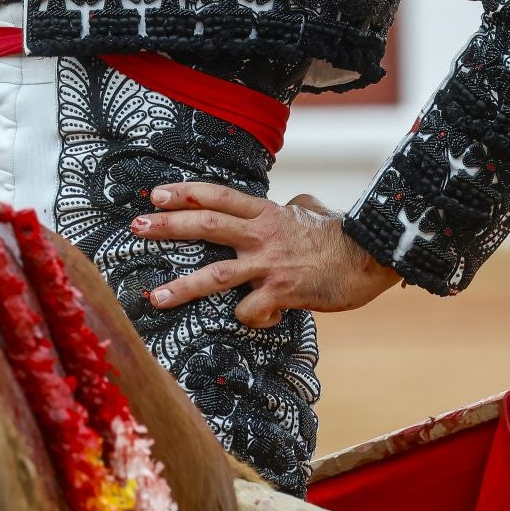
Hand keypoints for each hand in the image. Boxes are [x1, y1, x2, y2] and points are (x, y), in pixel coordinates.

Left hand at [131, 183, 402, 328]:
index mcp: (266, 213)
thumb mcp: (311, 212)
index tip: (154, 194)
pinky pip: (250, 310)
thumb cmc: (341, 237)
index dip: (185, 192)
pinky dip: (248, 317)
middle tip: (136, 226)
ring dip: (183, 287)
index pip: (217, 196)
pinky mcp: (283, 293)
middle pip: (206, 225)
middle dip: (168, 226)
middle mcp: (263, 234)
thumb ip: (292, 207)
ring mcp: (271, 264)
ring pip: (217, 273)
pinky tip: (261, 317)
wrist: (373, 258)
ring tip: (155, 296)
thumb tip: (291, 202)